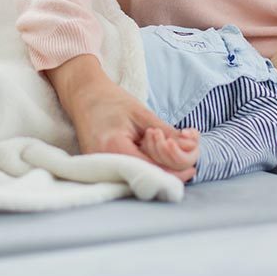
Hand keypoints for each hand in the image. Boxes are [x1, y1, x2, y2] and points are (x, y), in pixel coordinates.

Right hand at [47, 54, 196, 181]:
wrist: (84, 97)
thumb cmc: (112, 101)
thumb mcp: (143, 114)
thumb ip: (168, 134)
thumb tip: (192, 149)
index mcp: (114, 148)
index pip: (152, 169)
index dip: (176, 165)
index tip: (193, 155)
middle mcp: (105, 165)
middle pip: (149, 177)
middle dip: (174, 167)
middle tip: (189, 148)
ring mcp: (102, 170)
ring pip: (143, 178)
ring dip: (164, 166)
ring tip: (175, 146)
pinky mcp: (104, 171)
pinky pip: (133, 174)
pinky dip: (151, 165)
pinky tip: (162, 154)